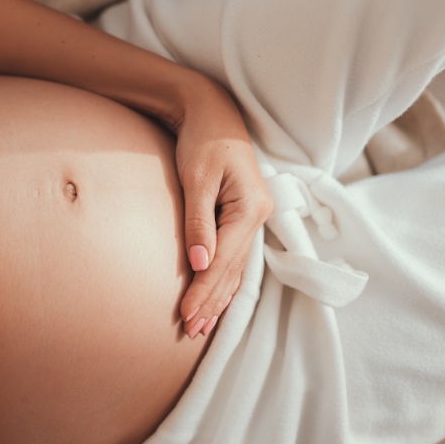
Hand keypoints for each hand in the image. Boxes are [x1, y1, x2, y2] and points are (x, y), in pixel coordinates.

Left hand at [172, 81, 272, 338]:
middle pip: (233, 270)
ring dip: (219, 298)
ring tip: (201, 326)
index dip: (203, 290)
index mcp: (251, 208)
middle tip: (190, 331)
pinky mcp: (245, 217)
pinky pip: (236, 258)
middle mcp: (259, 216)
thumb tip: (198, 263)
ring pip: (237, 268)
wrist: (212, 112)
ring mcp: (255, 218)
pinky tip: (218, 300)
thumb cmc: (202, 141)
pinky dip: (225, 281)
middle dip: (211, 302)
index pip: (224, 261)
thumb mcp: (197, 178)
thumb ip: (198, 222)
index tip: (185, 315)